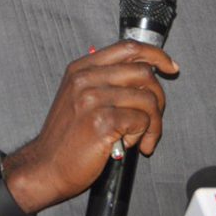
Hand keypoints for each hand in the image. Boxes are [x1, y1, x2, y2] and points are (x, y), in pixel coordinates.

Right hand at [6, 41, 178, 212]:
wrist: (45, 167)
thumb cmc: (67, 138)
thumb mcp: (78, 97)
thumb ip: (106, 81)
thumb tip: (146, 72)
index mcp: (82, 69)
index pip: (128, 48)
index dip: (156, 55)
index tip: (170, 67)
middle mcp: (86, 79)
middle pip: (144, 72)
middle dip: (159, 98)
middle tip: (153, 120)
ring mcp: (93, 99)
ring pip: (147, 99)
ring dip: (153, 124)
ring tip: (140, 138)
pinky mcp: (101, 122)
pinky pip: (141, 121)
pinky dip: (141, 136)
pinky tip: (127, 145)